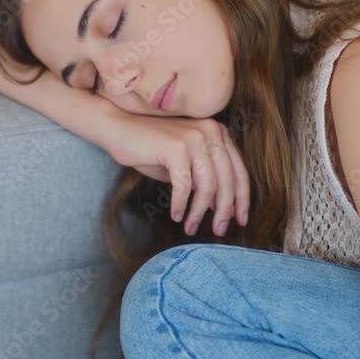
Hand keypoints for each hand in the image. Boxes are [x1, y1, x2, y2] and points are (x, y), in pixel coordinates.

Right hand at [102, 113, 249, 236]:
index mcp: (217, 133)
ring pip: (207, 186)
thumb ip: (204, 180)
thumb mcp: (184, 164)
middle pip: (228, 180)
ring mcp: (194, 137)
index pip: (239, 170)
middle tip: (218, 230)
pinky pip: (184, 186)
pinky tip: (175, 215)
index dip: (242, 199)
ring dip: (199, 212)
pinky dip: (180, 204)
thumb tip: (221, 208)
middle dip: (224, 211)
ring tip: (191, 227)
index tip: (240, 220)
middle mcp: (210, 132)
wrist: (117, 127)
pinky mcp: (176, 147)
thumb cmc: (149, 148)